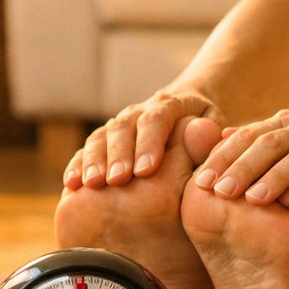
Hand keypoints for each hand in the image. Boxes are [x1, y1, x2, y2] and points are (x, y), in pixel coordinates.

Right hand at [65, 90, 223, 190]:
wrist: (187, 114)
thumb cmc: (206, 135)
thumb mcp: (215, 133)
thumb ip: (210, 137)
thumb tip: (205, 136)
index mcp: (172, 105)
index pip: (158, 119)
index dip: (150, 143)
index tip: (146, 171)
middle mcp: (142, 111)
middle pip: (125, 127)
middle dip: (120, 153)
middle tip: (117, 180)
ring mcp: (121, 123)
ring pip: (103, 135)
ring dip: (95, 159)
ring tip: (92, 183)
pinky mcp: (105, 138)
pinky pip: (87, 148)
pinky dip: (78, 164)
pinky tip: (73, 183)